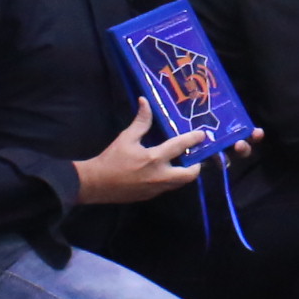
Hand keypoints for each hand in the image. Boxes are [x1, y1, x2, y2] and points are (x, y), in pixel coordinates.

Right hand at [73, 97, 209, 204]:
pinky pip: (167, 188)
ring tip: (183, 162)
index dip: (193, 139)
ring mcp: (156, 189)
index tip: (202, 135)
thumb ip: (141, 121)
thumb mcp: (126, 138)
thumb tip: (145, 101)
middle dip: (196, 166)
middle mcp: (160, 176)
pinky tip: (166, 170)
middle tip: (195, 156)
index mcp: (154, 159)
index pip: (179, 147)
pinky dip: (171, 179)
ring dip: (184, 173)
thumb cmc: (111, 160)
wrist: (95, 184)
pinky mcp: (150, 196)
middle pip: (189, 175)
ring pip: (179, 183)